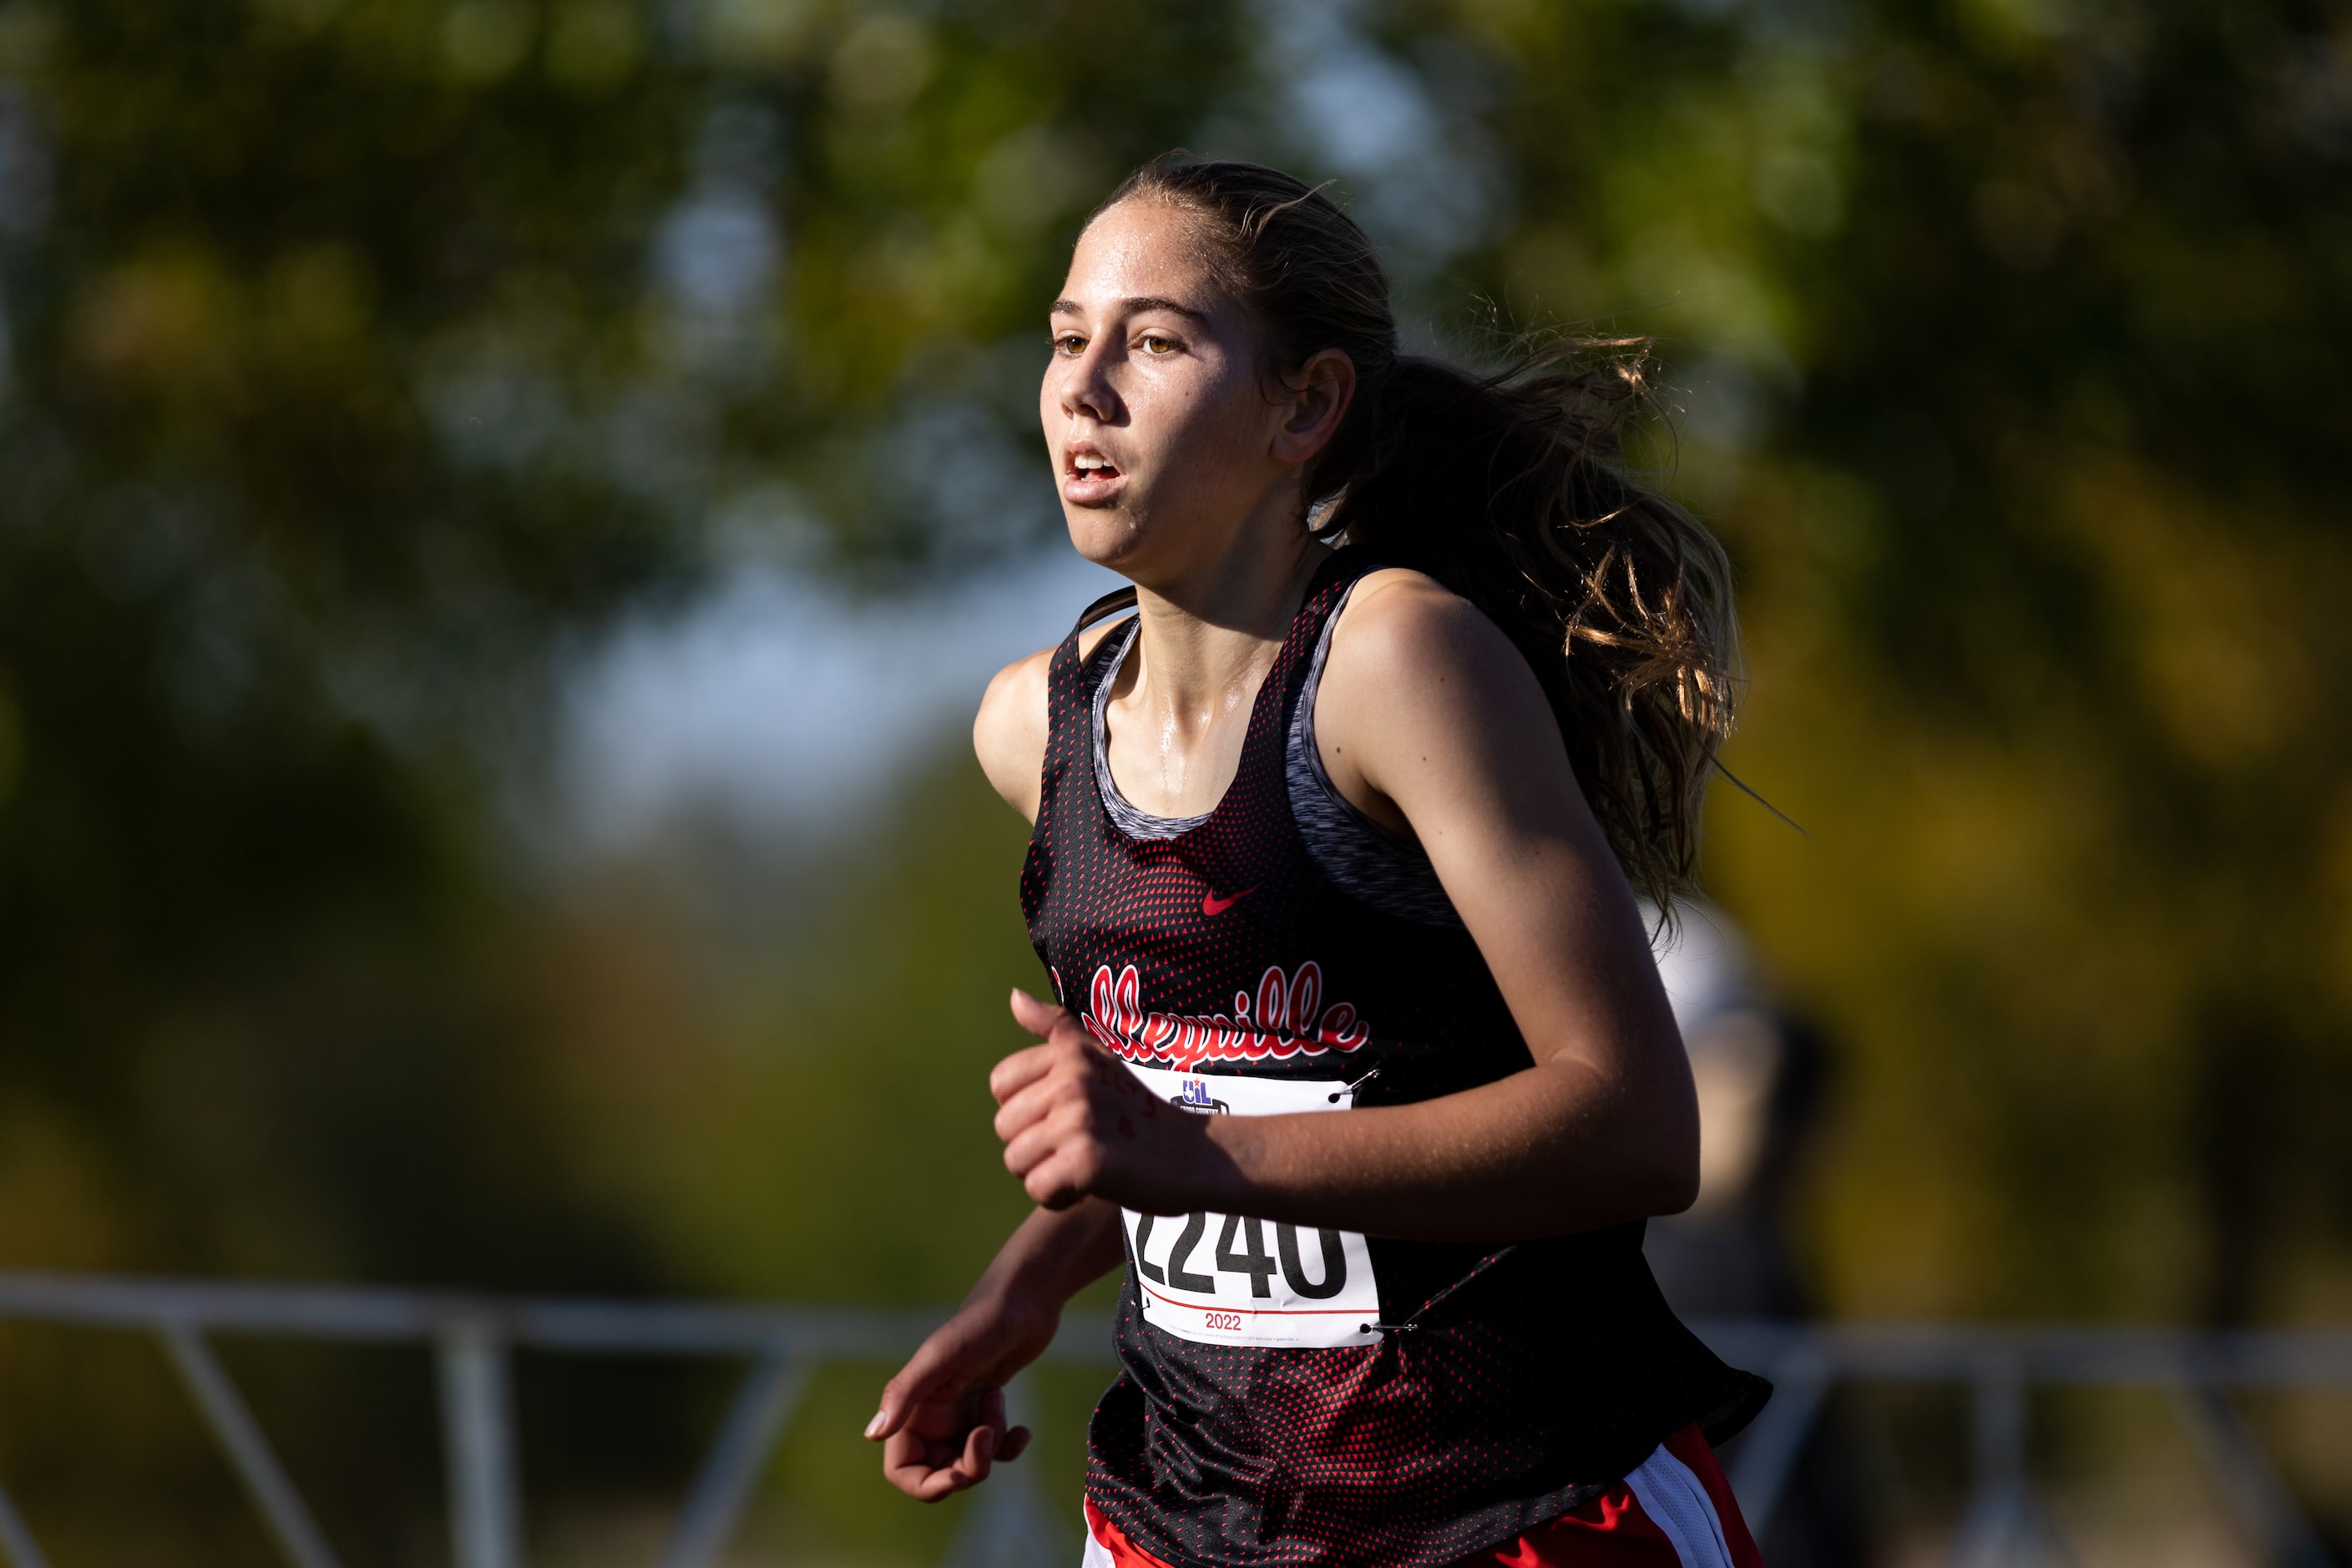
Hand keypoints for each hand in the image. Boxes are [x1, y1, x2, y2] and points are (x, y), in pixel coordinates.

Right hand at [867, 1287, 1057, 1500]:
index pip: (901, 1469)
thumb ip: (904, 1393)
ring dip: (991, 1446)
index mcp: (912, 1407)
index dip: (925, 1484)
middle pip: (940, 1472)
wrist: (1023, 1302)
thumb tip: (872, 1434)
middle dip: (968, 1466)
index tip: (956, 1476)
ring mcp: (961, 1414)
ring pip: (969, 1462)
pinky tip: (1023, 1430)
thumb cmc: (978, 1325)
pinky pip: (995, 1451)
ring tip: (996, 1400)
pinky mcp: (987, 1408)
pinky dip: (1009, 1447)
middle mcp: (932, 1415)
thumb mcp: (940, 1358)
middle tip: (987, 1434)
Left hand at [992, 990, 1232, 1212]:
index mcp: (1069, 1053)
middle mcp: (1071, 1080)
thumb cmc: (1138, 1111)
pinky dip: (1058, 1198)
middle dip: (1034, 1146)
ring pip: (1016, 1160)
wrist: (1194, 1155)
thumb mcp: (1099, 1058)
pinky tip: (1088, 1187)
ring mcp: (1078, 1120)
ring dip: (1045, 1174)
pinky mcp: (1086, 1160)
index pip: (1001, 1084)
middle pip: (1005, 1127)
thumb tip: (1014, 997)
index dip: (1026, 1109)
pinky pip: (1037, 1188)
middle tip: (1079, 1145)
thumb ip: (1055, 1028)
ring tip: (1084, 1165)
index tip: (1065, 1116)